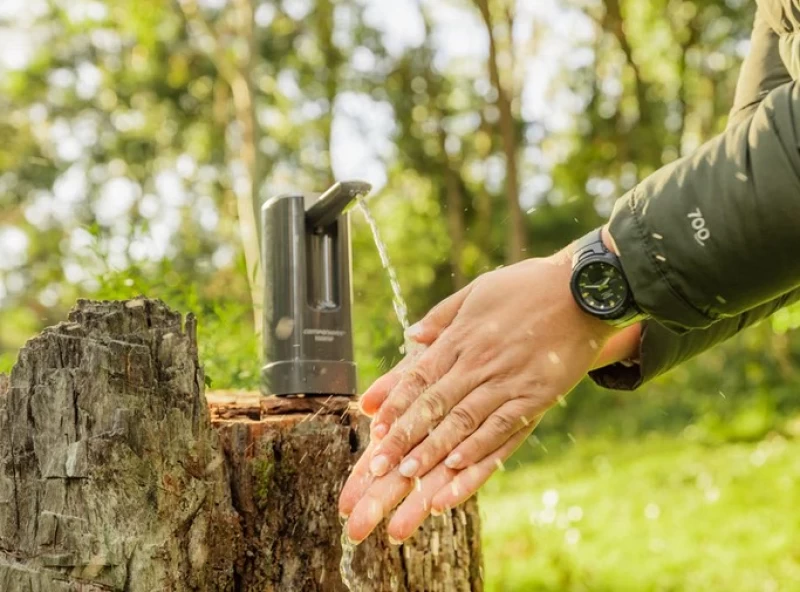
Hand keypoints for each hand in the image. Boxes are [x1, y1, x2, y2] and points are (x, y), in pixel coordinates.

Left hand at [339, 247, 621, 542]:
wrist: (584, 289)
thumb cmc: (528, 286)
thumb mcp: (478, 290)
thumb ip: (443, 316)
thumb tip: (412, 335)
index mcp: (462, 337)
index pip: (420, 376)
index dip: (395, 404)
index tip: (374, 427)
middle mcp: (480, 362)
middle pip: (435, 404)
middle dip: (405, 437)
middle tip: (381, 465)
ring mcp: (508, 380)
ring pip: (464, 421)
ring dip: (434, 449)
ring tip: (409, 475)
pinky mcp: (536, 395)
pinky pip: (503, 425)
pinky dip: (479, 447)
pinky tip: (458, 465)